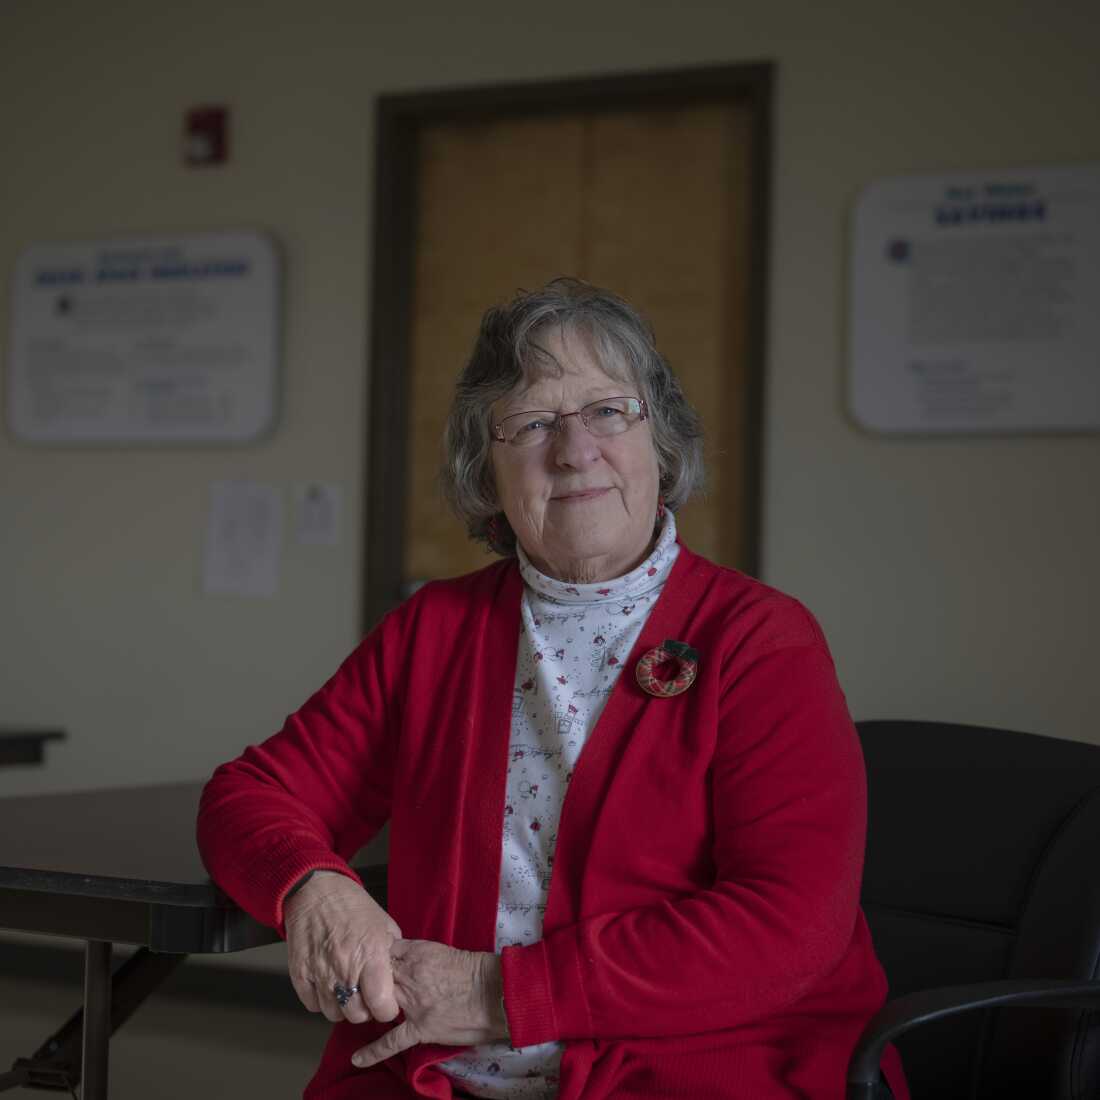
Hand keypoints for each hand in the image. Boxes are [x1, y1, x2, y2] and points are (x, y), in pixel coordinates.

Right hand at [284, 870, 402, 1024]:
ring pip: (334, 1014)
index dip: (387, 1009)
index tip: (387, 1003)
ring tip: (347, 990)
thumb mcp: (383, 923)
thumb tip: (398, 973)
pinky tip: (329, 985)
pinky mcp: (300, 974)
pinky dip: (322, 1000)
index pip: (381, 1005)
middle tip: (366, 997)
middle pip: (356, 1015)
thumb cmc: (351, 904)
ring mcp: (320, 973)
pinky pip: (313, 1005)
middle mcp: (345, 968)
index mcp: (371, 954)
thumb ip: (392, 952)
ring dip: (343, 1007)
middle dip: (365, 1010)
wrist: (315, 890)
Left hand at [351, 939, 507, 1068]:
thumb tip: (405, 960)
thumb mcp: (444, 952)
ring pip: (378, 1003)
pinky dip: (374, 1051)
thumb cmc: (476, 970)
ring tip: (350, 1011)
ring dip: (365, 1006)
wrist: (495, 992)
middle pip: (375, 975)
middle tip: (352, 984)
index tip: (367, 961)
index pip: (385, 952)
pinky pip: (392, 1041)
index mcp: (417, 953)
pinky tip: (358, 1059)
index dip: (374, 957)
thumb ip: (420, 955)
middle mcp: (410, 976)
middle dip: (363, 979)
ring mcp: (413, 1004)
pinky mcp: (421, 1028)